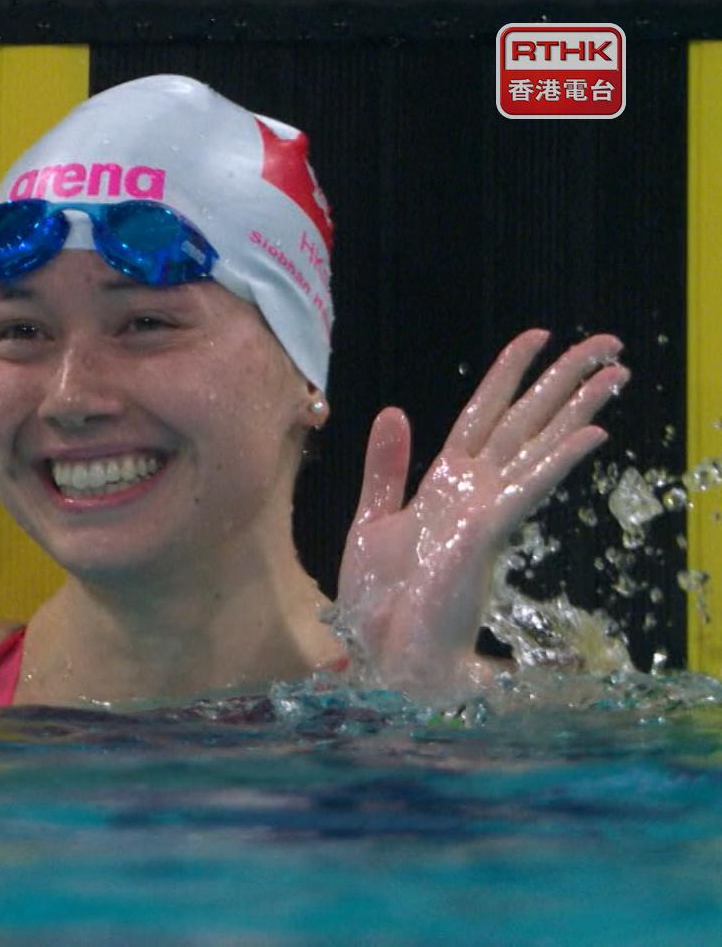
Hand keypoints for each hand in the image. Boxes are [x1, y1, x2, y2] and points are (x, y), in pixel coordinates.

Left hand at [335, 330, 627, 695]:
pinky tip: (591, 432)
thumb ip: (387, 467)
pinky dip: (557, 457)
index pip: (484, 416)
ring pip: (536, 445)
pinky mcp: (483, 532)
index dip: (509, 375)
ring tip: (616, 371)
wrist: (381, 651)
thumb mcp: (371, 519)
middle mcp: (473, 493)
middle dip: (563, 381)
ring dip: (575, 407)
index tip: (538, 337)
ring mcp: (483, 511)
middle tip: (608, 344)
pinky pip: (526, 486)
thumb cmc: (379, 599)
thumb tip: (395, 410)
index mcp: (445, 486)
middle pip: (524, 422)